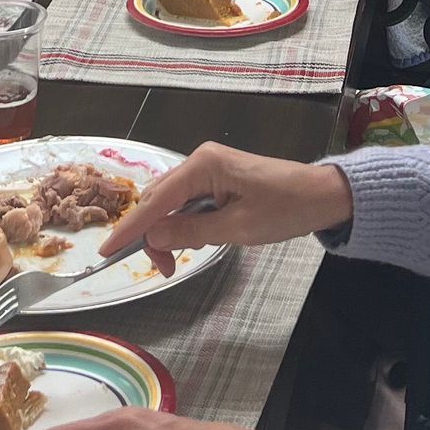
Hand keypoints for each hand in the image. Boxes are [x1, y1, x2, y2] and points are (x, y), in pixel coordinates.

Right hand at [100, 140, 350, 275]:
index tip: (105, 250)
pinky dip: (183, 224)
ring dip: (168, 232)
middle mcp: (199, 160)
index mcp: (203, 165)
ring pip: (170, 202)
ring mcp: (207, 168)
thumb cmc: (286, 210)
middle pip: (158, 200)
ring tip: (179, 260)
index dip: (130, 228)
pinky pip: (186, 202)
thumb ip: (191, 232)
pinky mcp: (216, 178)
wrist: (323, 195)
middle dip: (152, 235)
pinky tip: (193, 241)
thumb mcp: (237, 229)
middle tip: (165, 270)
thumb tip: (153, 237)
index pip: (155, 200)